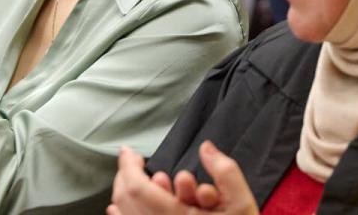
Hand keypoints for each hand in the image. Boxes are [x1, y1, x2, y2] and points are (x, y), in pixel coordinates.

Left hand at [109, 143, 258, 214]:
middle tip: (131, 163)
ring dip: (122, 194)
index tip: (131, 152)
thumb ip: (225, 172)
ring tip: (130, 179)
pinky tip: (115, 209)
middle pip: (127, 200)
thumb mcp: (242, 204)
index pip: (137, 188)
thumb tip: (205, 148)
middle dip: (125, 175)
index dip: (128, 166)